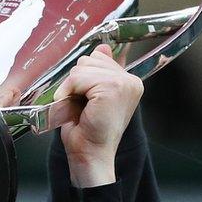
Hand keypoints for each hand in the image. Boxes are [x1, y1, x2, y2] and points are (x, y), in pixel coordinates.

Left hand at [57, 49, 144, 186]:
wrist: (90, 155)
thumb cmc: (88, 131)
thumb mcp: (91, 95)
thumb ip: (98, 72)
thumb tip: (103, 47)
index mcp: (130, 82)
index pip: (100, 57)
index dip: (85, 76)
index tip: (87, 98)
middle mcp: (131, 81)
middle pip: (91, 59)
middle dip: (78, 80)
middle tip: (82, 105)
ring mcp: (124, 84)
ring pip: (83, 66)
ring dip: (73, 87)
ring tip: (80, 107)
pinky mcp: (113, 88)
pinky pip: (79, 77)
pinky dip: (70, 91)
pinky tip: (76, 107)